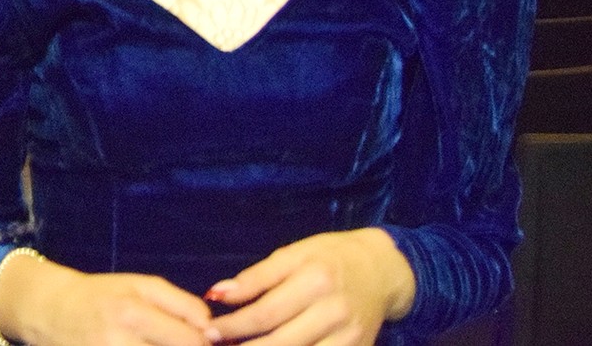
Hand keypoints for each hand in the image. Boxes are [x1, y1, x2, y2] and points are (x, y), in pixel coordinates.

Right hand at [0, 252, 212, 345]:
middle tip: (195, 345)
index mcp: (132, 312)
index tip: (211, 341)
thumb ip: (179, 303)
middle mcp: (119, 340)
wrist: (54, 312)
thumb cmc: (103, 295)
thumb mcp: (140, 285)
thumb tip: (210, 326)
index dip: (207, 342)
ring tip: (167, 345)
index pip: (189, 338)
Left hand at [206, 229, 415, 345]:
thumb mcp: (293, 254)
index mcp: (314, 279)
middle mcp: (334, 311)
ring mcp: (349, 338)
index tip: (208, 332)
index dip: (234, 326)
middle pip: (280, 343)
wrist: (382, 271)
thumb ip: (256, 277)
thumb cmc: (329, 257)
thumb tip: (217, 293)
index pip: (265, 312)